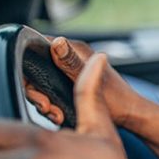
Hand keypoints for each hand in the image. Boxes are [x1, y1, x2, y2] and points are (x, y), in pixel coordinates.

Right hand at [24, 37, 139, 128]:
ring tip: (54, 114)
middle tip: (46, 107)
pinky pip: (51, 92)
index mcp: (76, 50)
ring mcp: (71, 72)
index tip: (33, 85)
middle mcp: (72, 58)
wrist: (131, 115)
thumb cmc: (118, 100)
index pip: (38, 45)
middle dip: (35, 90)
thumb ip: (71, 63)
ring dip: (43, 101)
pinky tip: (58, 115)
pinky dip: (51, 105)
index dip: (27, 63)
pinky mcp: (71, 85)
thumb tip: (56, 42)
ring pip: (42, 83)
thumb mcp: (92, 82)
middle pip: (36, 68)